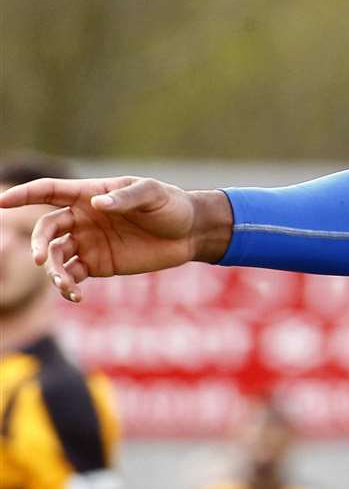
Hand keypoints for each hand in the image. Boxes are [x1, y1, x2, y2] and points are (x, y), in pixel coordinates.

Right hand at [0, 177, 232, 302]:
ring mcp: (87, 242)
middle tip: (38, 259)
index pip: (49, 191)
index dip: (24, 194)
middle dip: (37, 243)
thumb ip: (126, 197)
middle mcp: (82, 218)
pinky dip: (68, 287)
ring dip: (52, 271)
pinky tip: (75, 296)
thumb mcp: (154, 194)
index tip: (1, 202)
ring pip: (55, 256)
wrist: (191, 233)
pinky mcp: (98, 265)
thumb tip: (98, 204)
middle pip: (46, 228)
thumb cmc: (172, 205)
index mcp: (90, 195)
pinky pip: (72, 276)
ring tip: (64, 285)